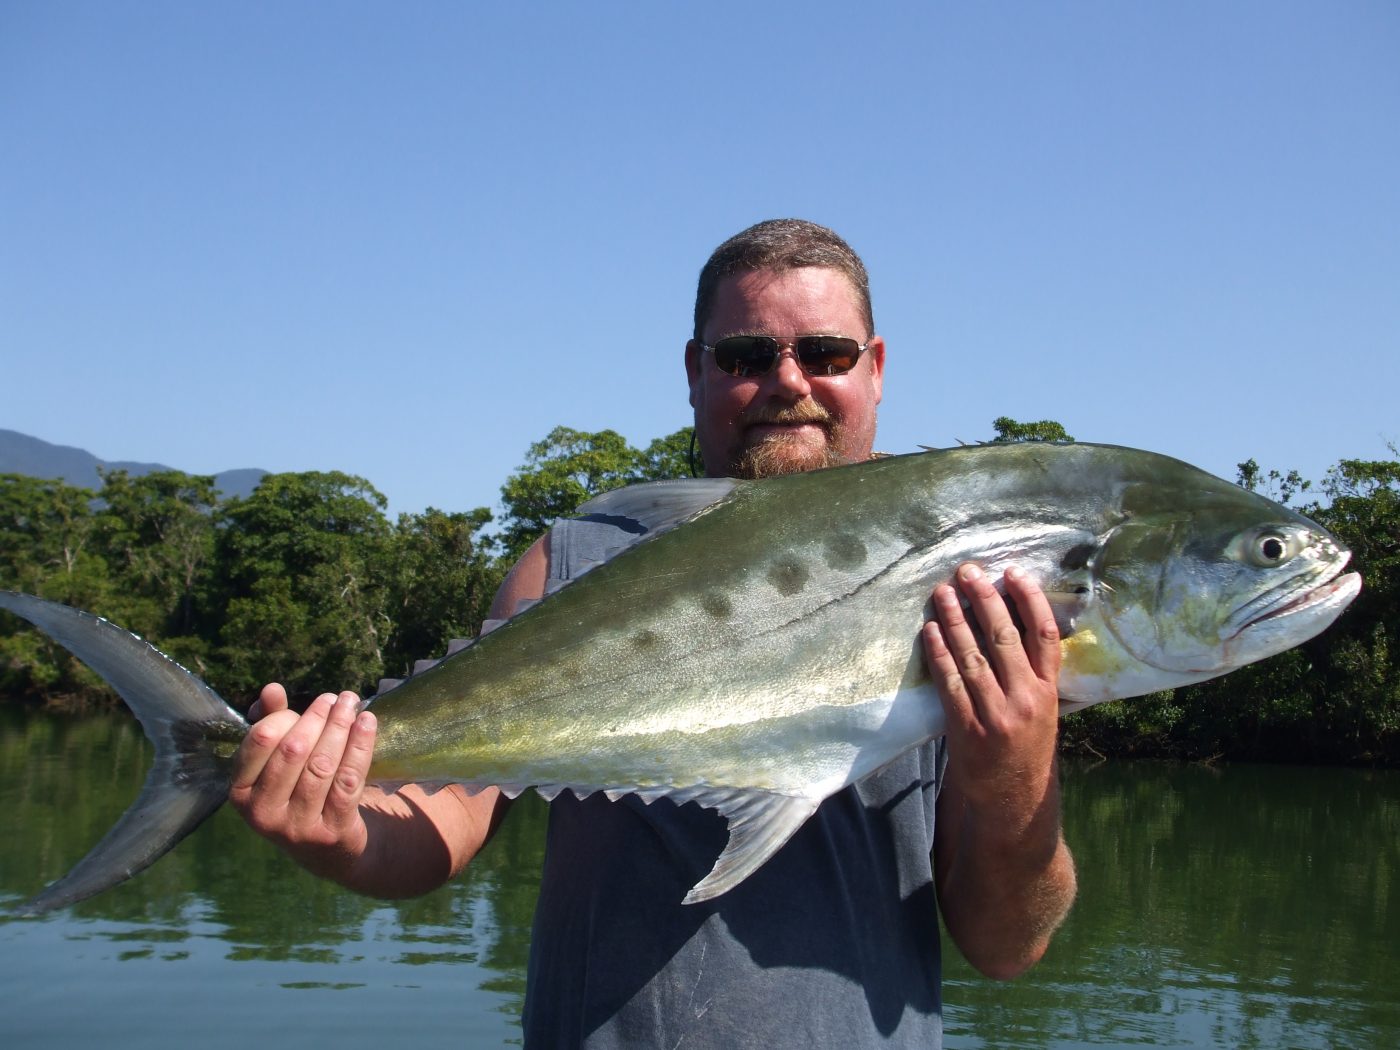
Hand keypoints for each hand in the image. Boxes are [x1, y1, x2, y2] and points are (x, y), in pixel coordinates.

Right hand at [229, 683, 377, 877]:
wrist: (327, 849)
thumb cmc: (297, 792)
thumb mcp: (278, 761)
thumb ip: (271, 723)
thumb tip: (271, 690)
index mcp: (240, 792)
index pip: (261, 740)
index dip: (287, 716)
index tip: (308, 706)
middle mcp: (263, 813)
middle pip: (294, 750)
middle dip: (319, 717)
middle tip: (338, 698)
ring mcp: (297, 826)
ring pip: (322, 764)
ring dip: (341, 726)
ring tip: (352, 703)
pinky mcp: (331, 831)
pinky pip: (348, 780)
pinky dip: (361, 746)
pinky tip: (368, 722)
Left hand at [921, 563, 1060, 828]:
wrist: (1012, 803)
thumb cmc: (1026, 751)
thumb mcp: (1044, 713)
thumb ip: (1034, 676)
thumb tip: (1015, 625)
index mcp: (1050, 692)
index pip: (1045, 635)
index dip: (1031, 600)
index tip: (1014, 573)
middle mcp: (1027, 699)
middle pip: (1005, 637)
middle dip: (985, 599)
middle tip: (968, 571)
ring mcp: (997, 714)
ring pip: (973, 655)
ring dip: (956, 619)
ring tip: (943, 592)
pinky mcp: (968, 728)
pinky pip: (950, 683)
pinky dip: (939, 654)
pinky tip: (930, 630)